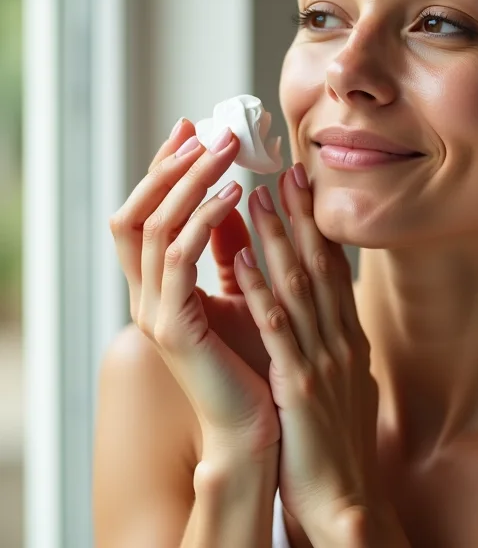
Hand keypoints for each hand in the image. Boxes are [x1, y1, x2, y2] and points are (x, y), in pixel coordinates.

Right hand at [109, 118, 278, 460]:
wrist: (260, 426)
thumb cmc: (255, 360)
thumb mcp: (243, 291)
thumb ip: (231, 249)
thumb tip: (238, 199)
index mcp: (161, 286)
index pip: (147, 213)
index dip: (165, 169)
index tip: (193, 130)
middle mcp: (148, 295)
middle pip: (138, 212)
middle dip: (171, 166)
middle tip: (205, 130)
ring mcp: (154, 312)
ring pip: (155, 227)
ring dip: (189, 183)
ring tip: (224, 150)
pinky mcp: (174, 328)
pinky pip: (178, 261)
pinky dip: (203, 222)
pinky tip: (235, 197)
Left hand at [232, 164, 396, 544]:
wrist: (347, 501)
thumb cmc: (335, 441)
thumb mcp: (338, 379)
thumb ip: (329, 337)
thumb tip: (319, 304)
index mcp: (348, 338)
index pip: (335, 271)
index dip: (318, 227)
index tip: (303, 190)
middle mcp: (340, 340)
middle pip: (320, 266)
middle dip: (301, 216)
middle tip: (284, 171)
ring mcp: (322, 361)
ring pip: (298, 286)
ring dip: (277, 237)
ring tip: (258, 195)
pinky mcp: (299, 387)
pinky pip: (275, 329)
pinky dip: (258, 289)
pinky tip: (241, 258)